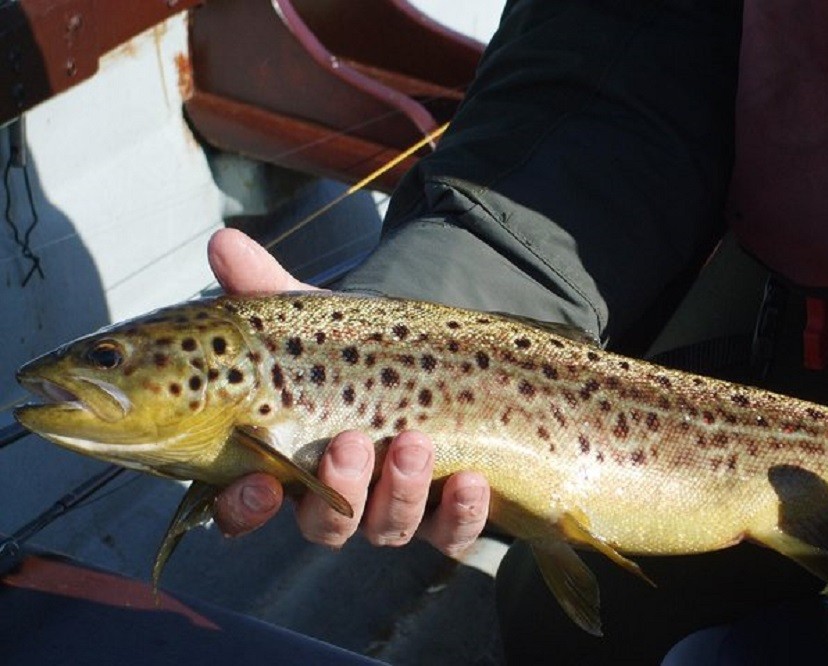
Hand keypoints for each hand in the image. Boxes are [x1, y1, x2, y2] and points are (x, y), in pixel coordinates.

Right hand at [207, 229, 490, 556]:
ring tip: (414, 441)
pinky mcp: (450, 517)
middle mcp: (338, 499)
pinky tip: (471, 480)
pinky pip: (454, 534)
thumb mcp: (316, 322)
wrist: (444, 369)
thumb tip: (223, 240)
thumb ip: (267, 290)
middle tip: (350, 442)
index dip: (245, 506)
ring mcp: (395, 510)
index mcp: (290, 462)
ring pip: (387, 528)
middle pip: (323, 524)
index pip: (248, 506)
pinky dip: (461, 513)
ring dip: (399, 492)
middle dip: (335, 491)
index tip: (258, 481)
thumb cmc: (360, 354)